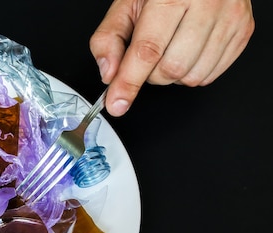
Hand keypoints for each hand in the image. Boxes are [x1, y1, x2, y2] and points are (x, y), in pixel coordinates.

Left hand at [90, 0, 254, 116]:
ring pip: (191, 77)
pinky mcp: (243, 31)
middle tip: (148, 54)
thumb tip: (109, 73)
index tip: (117, 102)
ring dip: (171, 76)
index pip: (147, 51)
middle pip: (170, 69)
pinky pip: (210, 76)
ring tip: (169, 49)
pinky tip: (187, 52)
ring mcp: (230, 18)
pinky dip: (191, 73)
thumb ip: (109, 38)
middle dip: (150, 74)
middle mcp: (207, 5)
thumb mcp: (128, 5)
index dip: (129, 82)